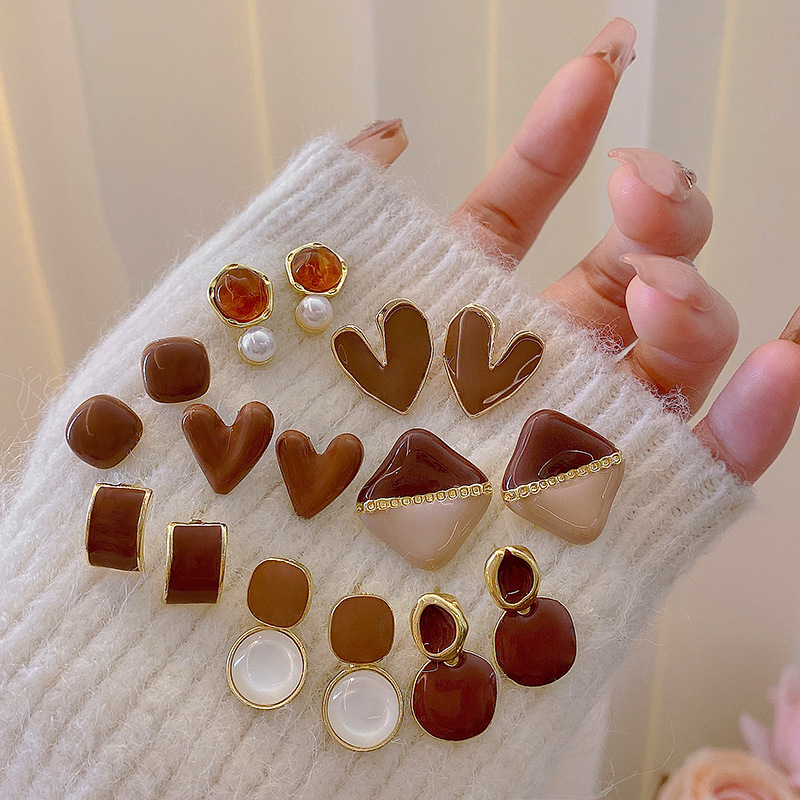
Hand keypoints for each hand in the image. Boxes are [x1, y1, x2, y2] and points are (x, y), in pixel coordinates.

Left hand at [346, 18, 799, 483]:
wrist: (319, 576)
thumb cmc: (309, 444)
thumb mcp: (314, 309)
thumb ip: (343, 213)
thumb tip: (389, 129)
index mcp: (475, 306)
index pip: (532, 203)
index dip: (564, 133)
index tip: (599, 64)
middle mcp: (545, 356)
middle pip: (638, 263)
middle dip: (659, 209)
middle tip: (637, 193)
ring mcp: (595, 421)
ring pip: (686, 343)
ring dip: (693, 298)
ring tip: (657, 289)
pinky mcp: (633, 494)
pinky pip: (719, 451)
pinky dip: (765, 408)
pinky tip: (785, 356)